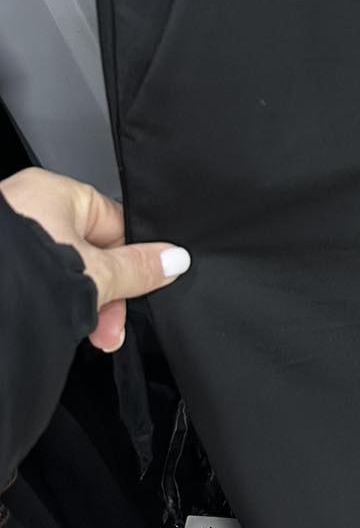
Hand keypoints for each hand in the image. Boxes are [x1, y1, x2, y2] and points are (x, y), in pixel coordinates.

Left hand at [0, 167, 189, 353]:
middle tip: (110, 328)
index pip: (114, 224)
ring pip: (62, 271)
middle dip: (105, 295)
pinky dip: (50, 303)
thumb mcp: (98, 275)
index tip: (143, 292)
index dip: (133, 263)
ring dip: (81, 306)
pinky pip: (36, 280)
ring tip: (89, 336)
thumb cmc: (23, 277)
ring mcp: (7, 237)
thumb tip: (175, 259)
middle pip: (88, 252)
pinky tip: (58, 327)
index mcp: (54, 191)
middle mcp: (26, 205)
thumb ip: (139, 268)